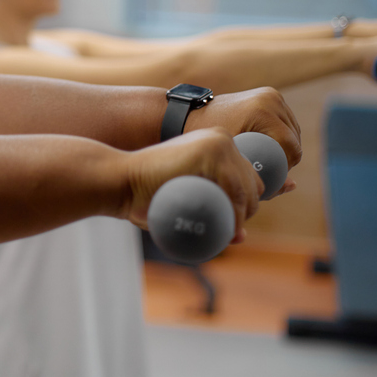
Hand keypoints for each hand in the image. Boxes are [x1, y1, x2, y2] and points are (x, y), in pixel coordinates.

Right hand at [124, 128, 263, 243]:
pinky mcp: (211, 152)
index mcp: (218, 145)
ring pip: (248, 189)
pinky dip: (236, 212)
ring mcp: (218, 143)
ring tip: (225, 234)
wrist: (122, 181)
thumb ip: (210, 209)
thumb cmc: (148, 195)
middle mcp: (222, 139)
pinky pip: (236, 189)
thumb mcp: (187, 198)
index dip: (247, 206)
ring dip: (242, 216)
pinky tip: (227, 227)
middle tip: (226, 232)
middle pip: (254, 184)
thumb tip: (242, 237)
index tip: (232, 227)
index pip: (249, 179)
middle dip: (246, 212)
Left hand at [183, 87, 300, 195]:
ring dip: (286, 148)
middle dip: (287, 159)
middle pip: (294, 139)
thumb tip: (293, 185)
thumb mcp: (234, 160)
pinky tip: (268, 148)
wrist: (192, 115)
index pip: (291, 146)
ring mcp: (272, 95)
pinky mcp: (271, 95)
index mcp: (262, 110)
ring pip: (294, 131)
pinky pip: (287, 123)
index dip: (286, 167)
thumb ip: (263, 176)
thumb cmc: (208, 141)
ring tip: (268, 161)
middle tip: (269, 171)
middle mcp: (271, 98)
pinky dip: (282, 137)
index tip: (272, 177)